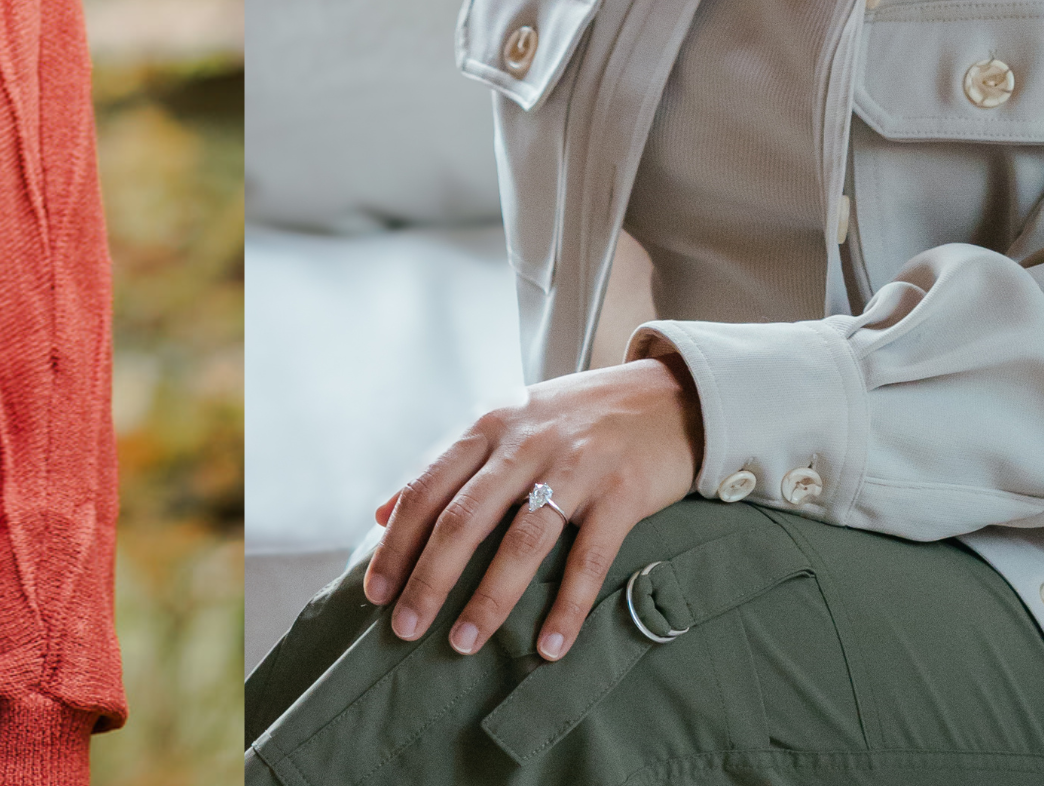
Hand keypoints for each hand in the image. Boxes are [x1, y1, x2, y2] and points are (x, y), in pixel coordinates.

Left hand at [363, 350, 702, 663]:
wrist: (668, 395)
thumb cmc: (575, 419)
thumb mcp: (506, 425)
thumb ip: (446, 467)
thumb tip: (380, 513)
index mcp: (489, 426)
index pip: (427, 488)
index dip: (397, 542)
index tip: (374, 593)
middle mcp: (525, 442)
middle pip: (464, 518)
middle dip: (429, 578)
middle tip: (404, 628)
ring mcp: (575, 466)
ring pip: (521, 542)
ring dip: (489, 599)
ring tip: (463, 644)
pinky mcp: (621, 491)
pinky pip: (588, 559)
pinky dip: (567, 608)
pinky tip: (550, 648)